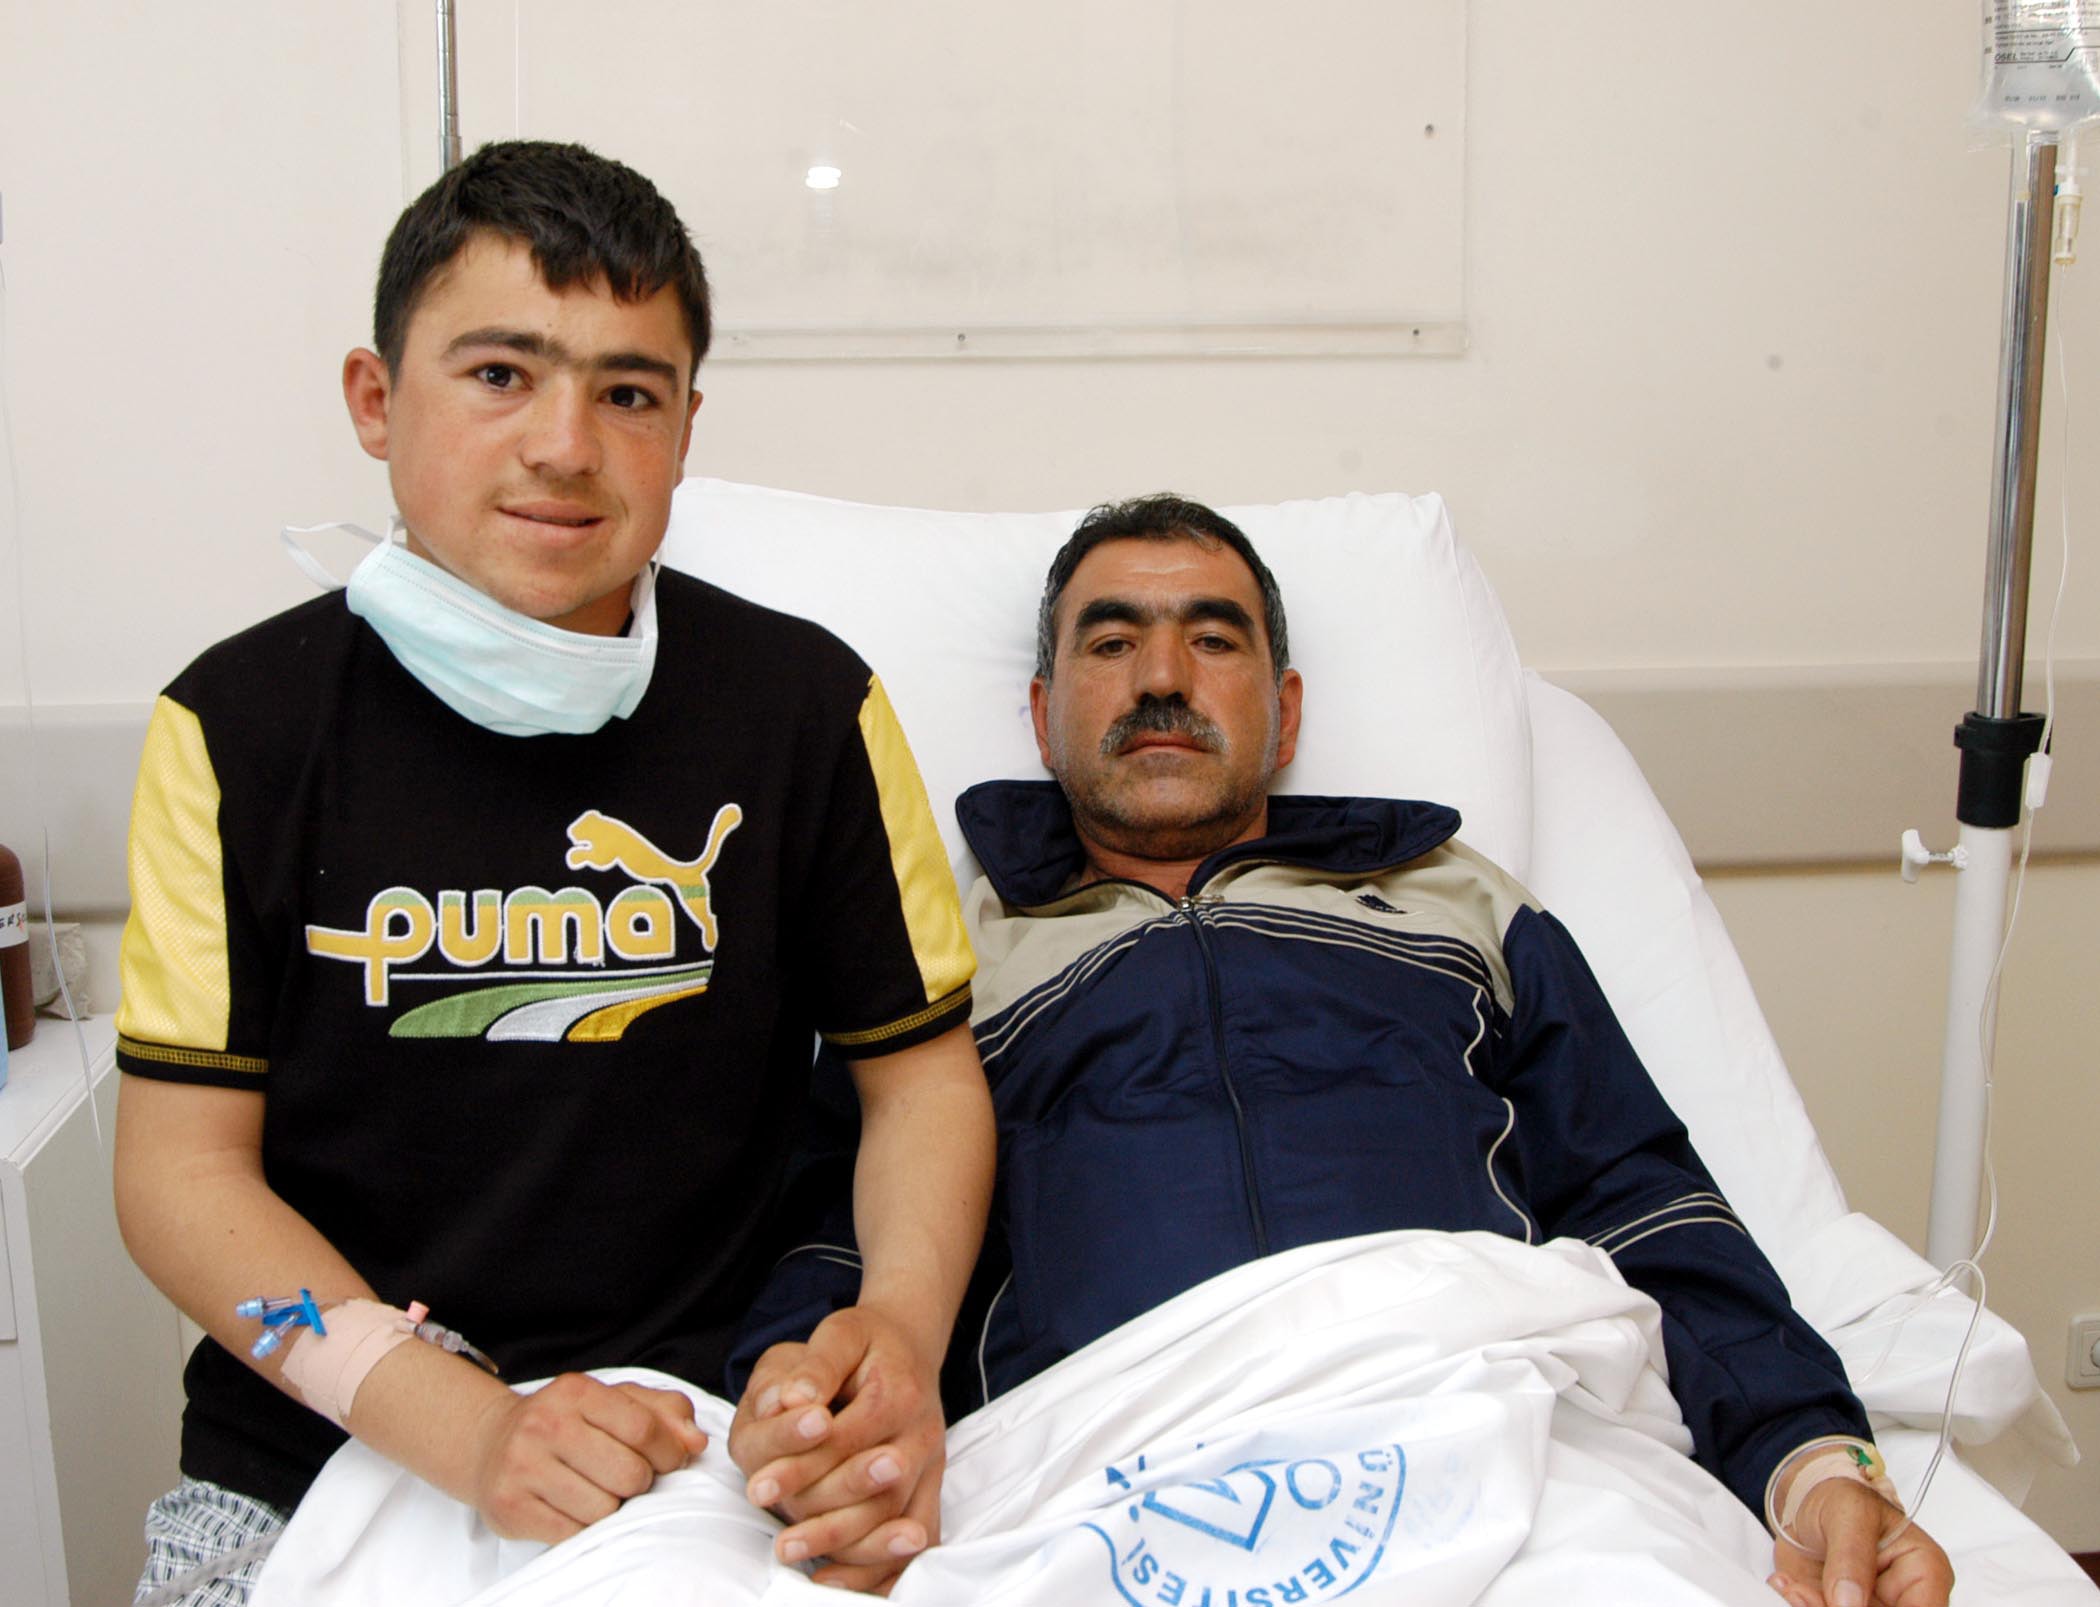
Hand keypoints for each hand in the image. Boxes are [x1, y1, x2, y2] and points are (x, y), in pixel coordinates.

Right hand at [465, 1374, 707, 1542]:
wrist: (491, 1443)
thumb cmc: (567, 1422)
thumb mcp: (614, 1401)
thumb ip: (664, 1412)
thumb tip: (697, 1442)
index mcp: (576, 1392)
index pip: (644, 1428)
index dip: (669, 1452)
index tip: (670, 1461)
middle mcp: (545, 1424)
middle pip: (628, 1473)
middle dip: (639, 1483)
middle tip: (626, 1478)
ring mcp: (522, 1466)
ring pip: (603, 1509)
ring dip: (610, 1508)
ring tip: (595, 1491)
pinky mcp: (510, 1507)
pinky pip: (572, 1534)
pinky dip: (582, 1528)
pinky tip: (571, 1508)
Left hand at [730, 1305, 946, 1592]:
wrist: (910, 1346)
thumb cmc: (868, 1342)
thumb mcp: (841, 1332)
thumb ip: (819, 1363)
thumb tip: (793, 1396)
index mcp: (900, 1392)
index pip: (850, 1437)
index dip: (802, 1463)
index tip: (758, 1487)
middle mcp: (922, 1433)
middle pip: (879, 1489)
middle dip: (823, 1517)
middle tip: (776, 1538)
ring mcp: (929, 1464)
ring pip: (896, 1518)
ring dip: (845, 1546)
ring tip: (791, 1553)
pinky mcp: (928, 1487)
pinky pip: (916, 1537)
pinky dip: (879, 1566)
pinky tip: (833, 1579)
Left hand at [1767, 1480, 1952, 1606]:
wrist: (1806, 1501)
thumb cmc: (1842, 1498)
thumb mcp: (1849, 1513)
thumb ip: (1851, 1557)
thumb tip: (1848, 1604)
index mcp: (1924, 1571)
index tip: (1845, 1604)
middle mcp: (1902, 1597)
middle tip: (1808, 1596)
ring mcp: (1870, 1606)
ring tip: (1796, 1587)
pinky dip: (1801, 1605)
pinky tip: (1790, 1585)